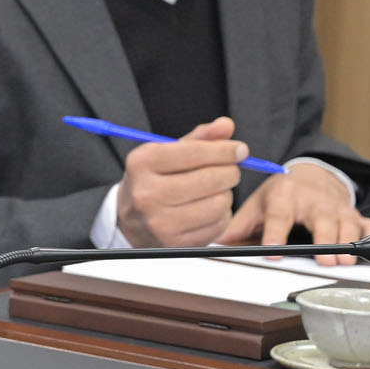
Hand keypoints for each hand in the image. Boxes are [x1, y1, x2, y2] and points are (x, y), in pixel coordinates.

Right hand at [115, 117, 244, 248]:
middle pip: (210, 178)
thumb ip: (198, 139)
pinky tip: (210, 208)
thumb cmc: (153, 180)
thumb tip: (225, 125)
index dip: (224, 150)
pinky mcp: (175, 242)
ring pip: (218, 203)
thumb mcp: (166, 153)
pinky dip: (222, 214)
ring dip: (226, 194)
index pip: (193, 152)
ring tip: (215, 191)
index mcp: (142, 163)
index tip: (240, 150)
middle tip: (230, 170)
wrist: (129, 220)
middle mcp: (146, 193)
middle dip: (230, 171)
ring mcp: (159, 221)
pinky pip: (217, 225)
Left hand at [220, 163, 369, 262]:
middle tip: (325, 261)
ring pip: (347, 223)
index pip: (278, 216)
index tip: (272, 252)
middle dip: (324, 241)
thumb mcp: (256, 204)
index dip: (275, 234)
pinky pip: (368, 224)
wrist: (310, 176)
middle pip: (321, 220)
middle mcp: (313, 200)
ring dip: (348, 242)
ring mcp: (336, 207)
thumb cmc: (280, 195)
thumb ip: (238, 227)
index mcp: (283, 196)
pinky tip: (367, 251)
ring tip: (344, 262)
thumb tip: (215, 247)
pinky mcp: (354, 214)